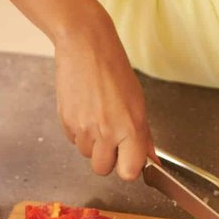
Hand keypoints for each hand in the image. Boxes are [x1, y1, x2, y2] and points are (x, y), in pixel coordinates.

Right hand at [54, 8, 155, 179]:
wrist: (85, 45)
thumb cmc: (114, 69)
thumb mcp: (138, 103)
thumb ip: (144, 137)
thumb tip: (152, 161)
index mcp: (130, 128)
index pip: (128, 173)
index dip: (128, 167)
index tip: (129, 158)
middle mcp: (106, 132)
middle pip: (103, 170)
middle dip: (107, 159)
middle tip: (112, 138)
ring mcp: (84, 129)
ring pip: (87, 155)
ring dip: (92, 144)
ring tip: (97, 117)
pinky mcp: (66, 122)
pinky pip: (73, 141)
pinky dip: (79, 132)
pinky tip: (85, 110)